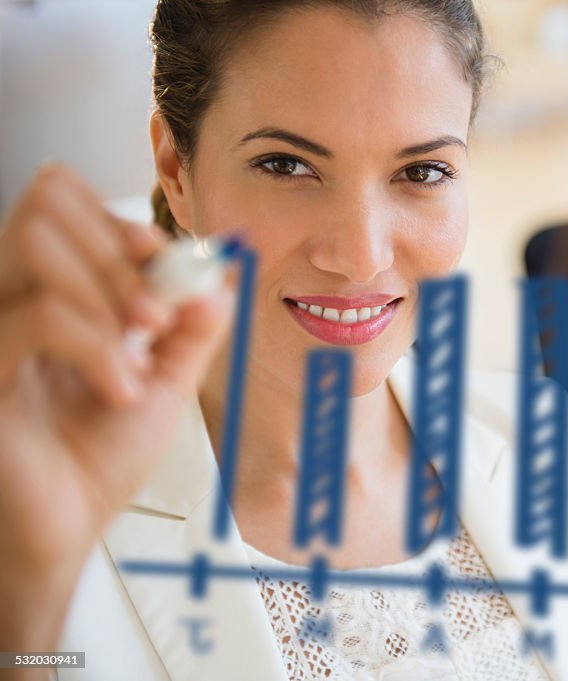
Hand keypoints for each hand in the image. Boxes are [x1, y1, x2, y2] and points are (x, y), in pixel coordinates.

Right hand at [0, 164, 234, 658]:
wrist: (69, 529)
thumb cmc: (98, 459)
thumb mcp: (166, 380)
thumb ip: (193, 327)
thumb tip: (219, 275)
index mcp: (49, 291)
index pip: (62, 203)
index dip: (120, 220)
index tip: (164, 263)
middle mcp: (9, 298)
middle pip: (46, 206)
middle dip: (121, 255)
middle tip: (156, 318)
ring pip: (34, 240)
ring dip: (112, 292)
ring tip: (142, 353)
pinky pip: (38, 317)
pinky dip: (99, 347)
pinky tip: (122, 388)